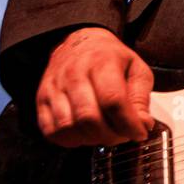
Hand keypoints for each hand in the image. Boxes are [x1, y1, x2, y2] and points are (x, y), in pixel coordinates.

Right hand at [35, 27, 154, 146]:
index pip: (113, 100)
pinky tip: (85, 134)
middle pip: (89, 118)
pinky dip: (71, 141)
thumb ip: (141, 98)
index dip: (128, 124)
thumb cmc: (110, 58)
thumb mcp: (136, 69)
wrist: (77, 43)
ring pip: (69, 128)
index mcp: (102, 62)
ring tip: (105, 133)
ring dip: (91, 140)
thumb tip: (142, 125)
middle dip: (111, 136)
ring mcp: (54, 87)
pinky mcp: (41, 100)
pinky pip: (52, 132)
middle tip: (123, 135)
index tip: (139, 133)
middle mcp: (74, 74)